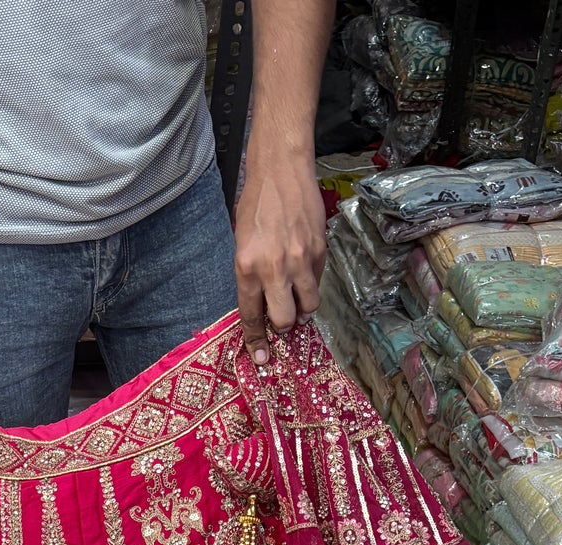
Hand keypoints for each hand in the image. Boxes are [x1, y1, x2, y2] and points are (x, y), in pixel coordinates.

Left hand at [233, 146, 327, 366]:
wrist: (282, 170)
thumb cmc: (256, 204)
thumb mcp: (241, 243)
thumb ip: (251, 277)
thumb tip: (261, 307)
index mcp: (247, 267)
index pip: (252, 317)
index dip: (256, 341)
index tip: (261, 358)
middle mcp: (274, 268)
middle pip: (284, 321)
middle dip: (283, 325)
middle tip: (282, 319)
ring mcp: (300, 261)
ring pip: (308, 307)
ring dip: (302, 309)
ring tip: (296, 297)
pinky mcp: (320, 251)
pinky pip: (318, 283)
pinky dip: (312, 284)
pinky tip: (304, 271)